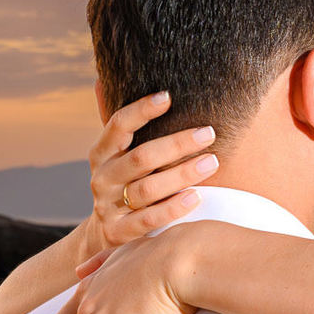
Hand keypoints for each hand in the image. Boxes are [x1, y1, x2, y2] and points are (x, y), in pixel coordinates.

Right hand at [77, 90, 219, 264]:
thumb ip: (120, 126)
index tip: (168, 97)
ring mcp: (109, 207)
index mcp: (101, 153)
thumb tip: (102, 80)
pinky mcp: (119, 233)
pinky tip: (196, 197)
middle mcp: (102, 178)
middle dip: (177, 144)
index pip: (117, 125)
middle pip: (141, 158)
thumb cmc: (123, 183)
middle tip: (208, 133)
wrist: (103, 234)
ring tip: (212, 162)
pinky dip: (173, 208)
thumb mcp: (116, 155)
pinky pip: (148, 221)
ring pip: (148, 189)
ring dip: (182, 174)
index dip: (141, 110)